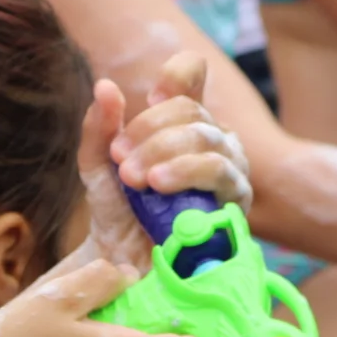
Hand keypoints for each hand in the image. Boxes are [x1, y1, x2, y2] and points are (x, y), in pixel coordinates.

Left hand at [114, 51, 250, 206]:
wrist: (125, 262)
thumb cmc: (119, 210)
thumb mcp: (99, 166)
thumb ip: (100, 128)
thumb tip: (104, 86)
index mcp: (183, 120)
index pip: (193, 74)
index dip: (176, 75)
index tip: (150, 97)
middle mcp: (213, 137)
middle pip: (191, 109)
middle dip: (149, 129)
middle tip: (120, 160)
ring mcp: (230, 166)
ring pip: (205, 137)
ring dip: (164, 151)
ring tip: (135, 176)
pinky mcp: (237, 198)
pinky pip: (219, 172)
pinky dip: (186, 171)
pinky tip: (160, 183)